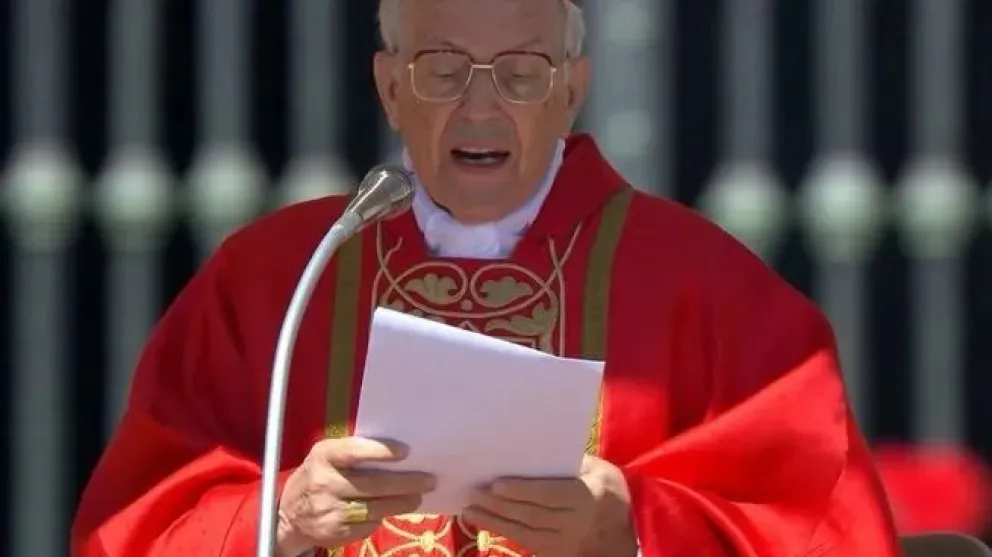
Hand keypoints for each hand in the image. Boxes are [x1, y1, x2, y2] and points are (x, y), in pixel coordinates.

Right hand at [276, 437, 435, 556]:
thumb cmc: (317, 476)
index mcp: (324, 456)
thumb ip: (353, 452)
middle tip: (428, 480)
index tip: (406, 451)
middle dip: (405, 483)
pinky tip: (391, 510)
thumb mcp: (326, 457)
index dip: (381, 451)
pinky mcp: (336, 532)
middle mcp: (324, 483)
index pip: (354, 451)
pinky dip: (382, 517)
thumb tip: (398, 451)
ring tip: (417, 497)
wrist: (288, 515)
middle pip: (373, 485)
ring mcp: (330, 510)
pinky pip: (367, 525)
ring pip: (375, 508)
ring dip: (401, 503)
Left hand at [461, 455, 634, 556]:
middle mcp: (574, 523)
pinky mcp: (555, 553)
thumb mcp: (600, 470)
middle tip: (473, 493)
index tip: (495, 484)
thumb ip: (573, 462)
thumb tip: (536, 450)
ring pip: (524, 532)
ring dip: (494, 521)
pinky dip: (502, 531)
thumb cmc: (609, 492)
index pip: (548, 494)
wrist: (622, 534)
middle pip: (531, 514)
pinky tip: (484, 521)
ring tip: (469, 510)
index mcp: (586, 497)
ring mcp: (564, 542)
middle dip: (499, 505)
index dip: (521, 490)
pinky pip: (525, 542)